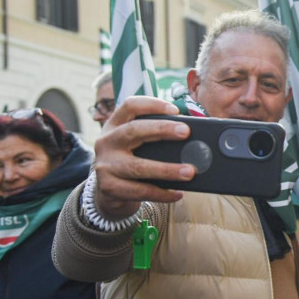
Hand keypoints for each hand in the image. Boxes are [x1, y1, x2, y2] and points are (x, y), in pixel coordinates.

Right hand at [93, 96, 194, 219]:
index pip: (130, 106)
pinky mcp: (109, 187)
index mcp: (115, 125)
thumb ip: (155, 137)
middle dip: (161, 129)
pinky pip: (139, 191)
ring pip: (138, 167)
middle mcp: (106, 142)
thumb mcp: (136, 144)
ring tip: (190, 172)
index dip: (152, 104)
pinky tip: (178, 193)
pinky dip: (161, 193)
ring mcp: (105, 165)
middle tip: (186, 132)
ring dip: (167, 169)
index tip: (175, 110)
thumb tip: (193, 140)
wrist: (107, 192)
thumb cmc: (131, 161)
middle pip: (133, 131)